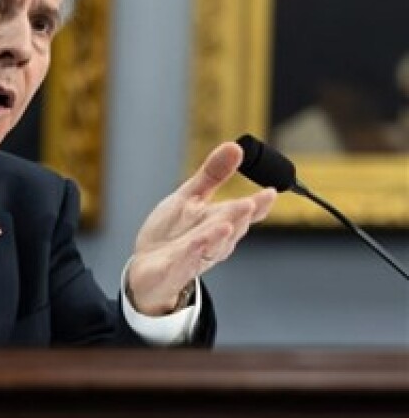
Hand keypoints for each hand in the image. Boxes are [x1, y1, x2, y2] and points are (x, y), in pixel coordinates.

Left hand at [128, 141, 275, 314]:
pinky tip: (194, 245)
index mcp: (218, 222)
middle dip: (239, 217)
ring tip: (226, 224)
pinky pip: (182, 264)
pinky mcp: (172, 271)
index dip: (258, 205)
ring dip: (217, 237)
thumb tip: (235, 146)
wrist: (147, 268)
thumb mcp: (189, 197)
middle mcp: (211, 242)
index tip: (270, 192)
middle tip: (249, 204)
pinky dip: (189, 255)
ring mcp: (193, 258)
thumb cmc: (172, 232)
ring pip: (209, 247)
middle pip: (229, 229)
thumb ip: (213, 174)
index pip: (242, 213)